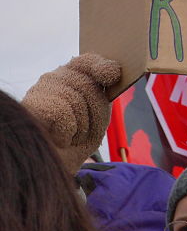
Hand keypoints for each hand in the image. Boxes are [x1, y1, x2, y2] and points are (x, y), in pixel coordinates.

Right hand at [22, 54, 120, 172]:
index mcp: (71, 77)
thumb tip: (112, 71)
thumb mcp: (97, 115)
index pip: (86, 62)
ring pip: (76, 100)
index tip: (112, 74)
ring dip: (81, 127)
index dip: (100, 65)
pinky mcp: (30, 106)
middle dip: (96, 114)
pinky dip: (66, 132)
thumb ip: (104, 92)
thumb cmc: (77, 140)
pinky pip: (61, 112)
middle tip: (84, 132)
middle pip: (88, 85)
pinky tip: (59, 139)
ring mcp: (39, 91)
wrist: (54, 168)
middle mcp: (53, 79)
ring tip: (70, 136)